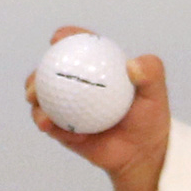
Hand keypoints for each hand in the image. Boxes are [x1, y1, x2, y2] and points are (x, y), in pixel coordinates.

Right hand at [27, 25, 170, 190]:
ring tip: (37, 103)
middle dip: (37, 72)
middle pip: (49, 73)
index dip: (65, 38)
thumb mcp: (155, 92)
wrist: (142, 152)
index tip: (58, 39)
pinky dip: (47, 124)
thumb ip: (151, 72)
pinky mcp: (62, 130)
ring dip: (35, 98)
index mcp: (95, 67)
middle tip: (38, 78)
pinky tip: (49, 125)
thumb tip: (132, 65)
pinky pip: (50, 125)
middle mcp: (77, 85)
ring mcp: (67, 107)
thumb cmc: (150, 116)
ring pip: (42, 99)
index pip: (77, 47)